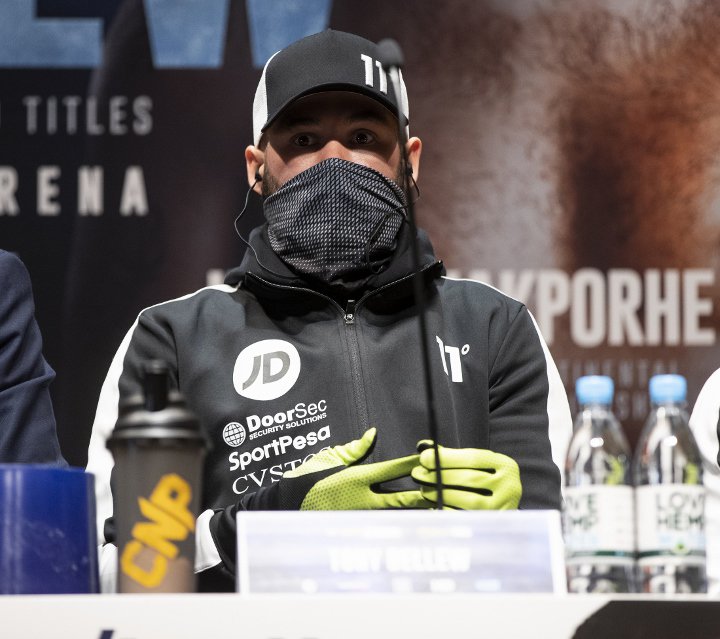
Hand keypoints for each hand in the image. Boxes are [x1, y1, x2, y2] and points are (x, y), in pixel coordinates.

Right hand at [275, 428, 431, 509]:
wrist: (288, 504)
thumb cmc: (308, 477)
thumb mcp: (330, 457)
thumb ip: (355, 448)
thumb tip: (373, 434)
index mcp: (357, 477)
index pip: (392, 469)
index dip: (413, 464)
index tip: (429, 460)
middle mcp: (362, 498)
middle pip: (400, 498)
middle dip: (422, 497)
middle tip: (441, 494)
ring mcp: (360, 516)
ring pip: (394, 515)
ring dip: (413, 513)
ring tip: (433, 511)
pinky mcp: (356, 527)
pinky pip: (380, 524)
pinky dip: (395, 523)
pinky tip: (409, 524)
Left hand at [411, 441, 521, 509]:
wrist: (505, 508)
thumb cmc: (486, 482)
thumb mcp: (478, 465)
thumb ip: (454, 457)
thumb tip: (425, 448)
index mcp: (505, 465)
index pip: (473, 458)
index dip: (446, 458)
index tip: (424, 458)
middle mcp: (510, 486)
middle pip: (470, 479)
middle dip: (439, 476)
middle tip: (418, 475)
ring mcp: (504, 507)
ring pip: (469, 500)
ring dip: (441, 495)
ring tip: (424, 490)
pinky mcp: (493, 525)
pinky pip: (468, 518)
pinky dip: (449, 511)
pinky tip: (435, 506)